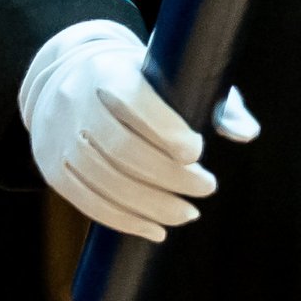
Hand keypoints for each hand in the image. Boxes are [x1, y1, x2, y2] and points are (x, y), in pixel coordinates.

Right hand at [20, 20, 259, 241]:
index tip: (197, 151)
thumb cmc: (136, 78)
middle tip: (207, 188)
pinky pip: (88, 202)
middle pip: (122, 148)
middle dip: (169, 176)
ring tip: (188, 214)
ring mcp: (59, 138)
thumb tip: (246, 132)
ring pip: (105, 181)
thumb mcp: (170, 75)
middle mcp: (76, 102)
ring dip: (150, 206)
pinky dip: (124, 221)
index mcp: (106, 70)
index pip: (133, 100)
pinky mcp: (54, 168)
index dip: (165, 129)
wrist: (68, 76)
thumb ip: (212, 101)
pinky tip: (155, 230)